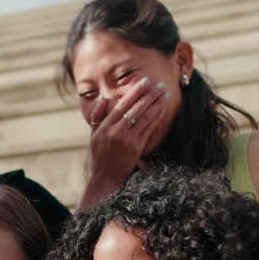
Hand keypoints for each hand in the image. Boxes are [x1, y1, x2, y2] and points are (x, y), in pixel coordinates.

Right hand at [85, 76, 169, 192]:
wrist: (105, 178)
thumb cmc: (100, 157)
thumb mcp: (94, 136)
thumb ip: (97, 117)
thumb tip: (102, 99)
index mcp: (105, 126)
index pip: (121, 104)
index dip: (134, 92)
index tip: (144, 81)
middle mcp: (115, 131)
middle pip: (135, 109)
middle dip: (149, 95)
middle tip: (160, 85)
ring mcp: (126, 140)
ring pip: (144, 117)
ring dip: (156, 104)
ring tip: (164, 95)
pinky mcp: (136, 148)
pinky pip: (148, 129)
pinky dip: (156, 118)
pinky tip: (162, 110)